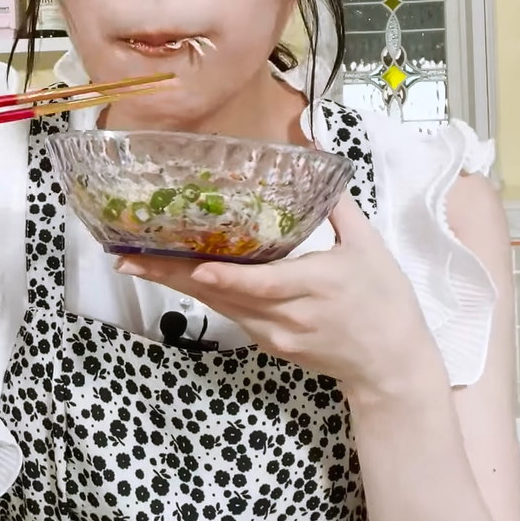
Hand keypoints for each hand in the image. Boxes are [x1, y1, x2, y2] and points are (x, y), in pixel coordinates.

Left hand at [115, 192, 446, 402]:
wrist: (391, 367)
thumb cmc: (385, 302)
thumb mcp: (368, 247)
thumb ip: (336, 202)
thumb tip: (317, 153)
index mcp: (317, 285)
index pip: (264, 284)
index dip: (228, 277)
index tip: (198, 265)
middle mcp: (289, 314)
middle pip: (224, 295)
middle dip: (172, 276)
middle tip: (128, 259)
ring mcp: (275, 334)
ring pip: (220, 306)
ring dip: (177, 285)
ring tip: (136, 264)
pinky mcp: (270, 345)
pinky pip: (232, 316)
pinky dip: (205, 295)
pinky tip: (175, 277)